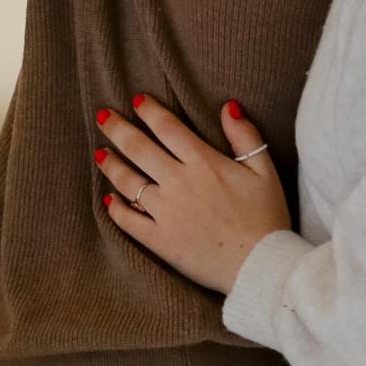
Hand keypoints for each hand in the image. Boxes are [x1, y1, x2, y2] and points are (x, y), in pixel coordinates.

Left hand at [95, 95, 288, 290]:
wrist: (259, 265)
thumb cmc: (266, 218)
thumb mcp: (265, 171)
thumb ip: (245, 137)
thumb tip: (229, 106)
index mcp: (203, 163)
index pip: (167, 128)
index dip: (149, 110)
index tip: (136, 100)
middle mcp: (178, 182)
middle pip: (138, 148)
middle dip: (117, 128)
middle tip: (102, 116)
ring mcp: (165, 211)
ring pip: (128, 181)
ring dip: (111, 164)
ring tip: (100, 153)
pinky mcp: (158, 239)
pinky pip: (128, 220)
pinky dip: (115, 209)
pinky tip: (109, 200)